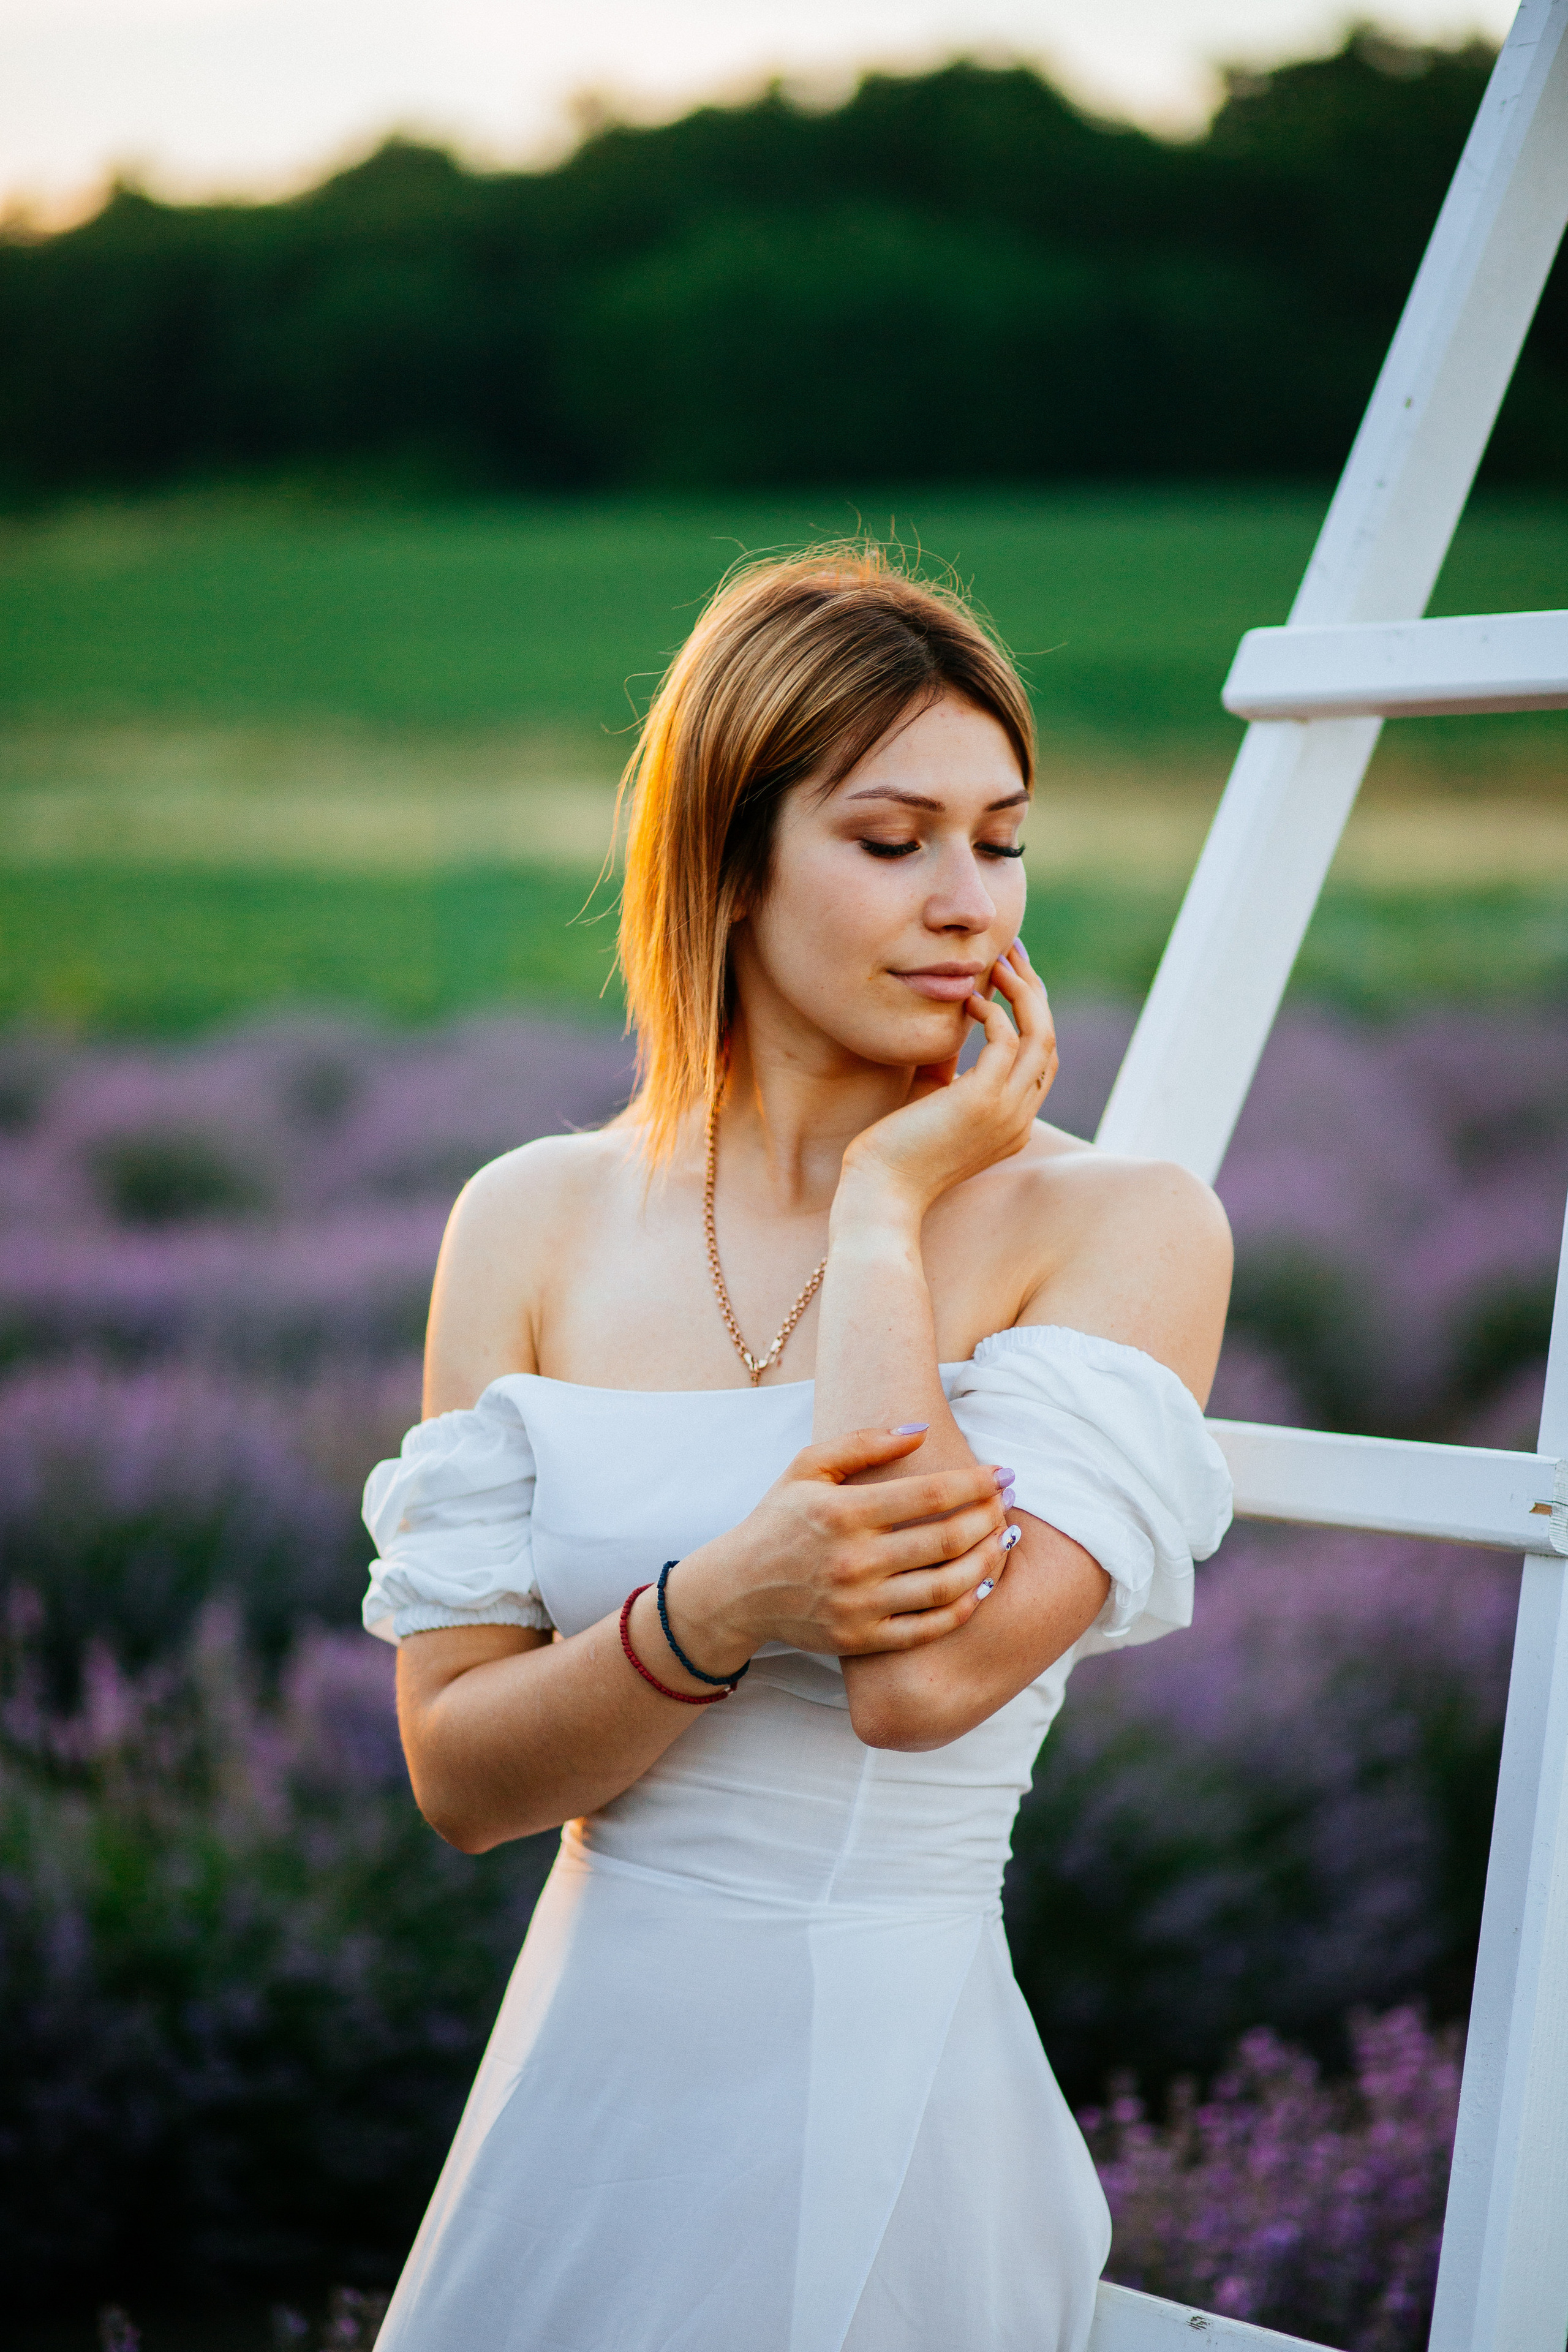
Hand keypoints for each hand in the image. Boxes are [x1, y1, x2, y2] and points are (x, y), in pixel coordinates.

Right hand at [663, 1426, 1017, 1669]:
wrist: (737, 1590)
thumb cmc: (779, 1520)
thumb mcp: (807, 1467)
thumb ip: (863, 1444)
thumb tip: (921, 1430)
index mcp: (843, 1513)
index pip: (930, 1495)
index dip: (976, 1483)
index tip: (1002, 1474)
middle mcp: (853, 1561)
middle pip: (946, 1541)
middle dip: (989, 1520)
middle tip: (1007, 1506)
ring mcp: (859, 1605)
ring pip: (945, 1587)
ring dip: (986, 1563)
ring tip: (1003, 1542)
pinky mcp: (861, 1639)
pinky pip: (927, 1628)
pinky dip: (962, 1608)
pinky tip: (979, 1586)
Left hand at [839, 941, 1056, 1219]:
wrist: (880, 1192)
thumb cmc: (895, 1152)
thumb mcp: (932, 1104)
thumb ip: (950, 1071)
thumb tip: (951, 1029)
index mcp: (1013, 1122)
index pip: (1041, 1059)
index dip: (1031, 1013)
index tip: (1010, 977)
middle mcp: (1020, 1118)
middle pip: (1048, 1041)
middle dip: (1034, 991)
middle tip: (1012, 952)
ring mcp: (1007, 1112)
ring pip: (1040, 1035)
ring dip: (1022, 992)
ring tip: (998, 961)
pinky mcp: (983, 1102)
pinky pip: (1007, 1040)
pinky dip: (993, 1012)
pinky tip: (969, 999)